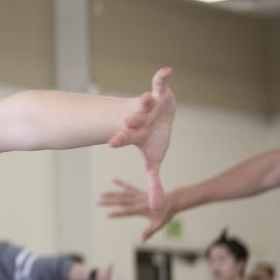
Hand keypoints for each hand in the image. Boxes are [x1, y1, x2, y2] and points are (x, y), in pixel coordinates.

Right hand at [99, 179, 176, 241]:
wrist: (173, 201)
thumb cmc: (165, 214)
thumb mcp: (158, 225)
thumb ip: (149, 232)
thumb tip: (142, 241)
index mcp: (141, 209)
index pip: (126, 212)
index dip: (117, 214)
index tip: (107, 214)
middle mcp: (138, 201)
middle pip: (120, 202)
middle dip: (108, 202)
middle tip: (98, 203)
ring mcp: (138, 195)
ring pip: (122, 194)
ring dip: (111, 194)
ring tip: (101, 194)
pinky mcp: (140, 192)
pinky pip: (129, 187)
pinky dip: (121, 183)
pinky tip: (113, 180)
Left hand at [107, 68, 174, 213]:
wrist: (157, 119)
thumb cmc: (152, 141)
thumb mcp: (153, 162)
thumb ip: (153, 184)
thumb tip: (157, 209)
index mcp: (134, 134)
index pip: (124, 138)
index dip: (119, 139)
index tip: (112, 142)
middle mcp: (139, 119)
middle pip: (134, 120)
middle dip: (132, 120)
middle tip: (129, 122)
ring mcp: (148, 106)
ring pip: (144, 103)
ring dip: (145, 101)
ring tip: (146, 98)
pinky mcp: (159, 93)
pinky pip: (159, 83)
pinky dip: (162, 77)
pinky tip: (167, 70)